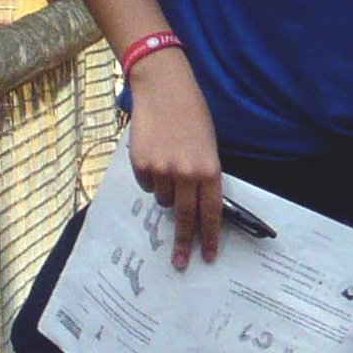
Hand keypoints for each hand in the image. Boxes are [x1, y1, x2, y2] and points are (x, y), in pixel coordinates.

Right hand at [125, 49, 221, 268]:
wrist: (164, 89)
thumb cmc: (192, 116)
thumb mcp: (208, 146)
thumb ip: (204, 176)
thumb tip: (197, 206)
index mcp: (208, 170)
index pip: (211, 213)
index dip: (209, 237)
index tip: (208, 257)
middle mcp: (185, 174)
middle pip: (185, 217)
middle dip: (184, 243)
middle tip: (180, 262)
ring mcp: (161, 171)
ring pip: (163, 200)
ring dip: (167, 191)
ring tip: (169, 165)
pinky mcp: (140, 165)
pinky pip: (147, 185)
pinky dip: (150, 177)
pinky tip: (154, 155)